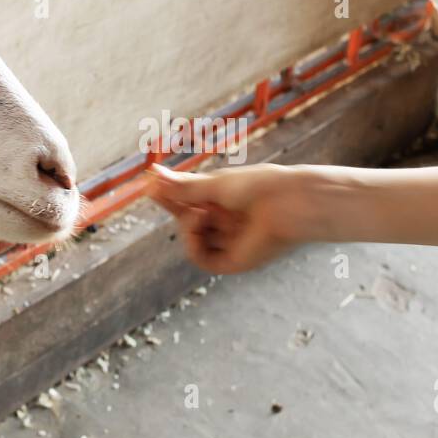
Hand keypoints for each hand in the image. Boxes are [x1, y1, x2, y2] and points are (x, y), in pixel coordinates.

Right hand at [143, 162, 303, 273]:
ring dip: (187, 225)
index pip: (192, 203)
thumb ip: (184, 187)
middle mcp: (229, 223)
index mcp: (228, 202)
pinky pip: (202, 258)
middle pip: (190, 221)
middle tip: (156, 193)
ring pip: (193, 240)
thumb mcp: (214, 184)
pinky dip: (192, 244)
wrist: (287, 203)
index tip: (151, 186)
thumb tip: (154, 175)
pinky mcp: (233, 262)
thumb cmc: (258, 186)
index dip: (172, 196)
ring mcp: (230, 243)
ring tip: (197, 212)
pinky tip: (197, 226)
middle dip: (174, 208)